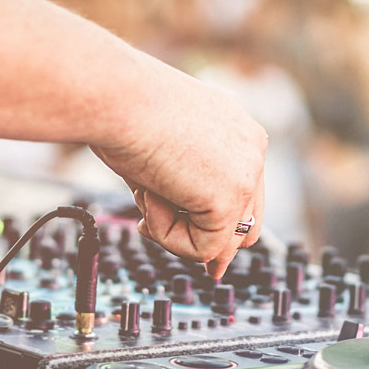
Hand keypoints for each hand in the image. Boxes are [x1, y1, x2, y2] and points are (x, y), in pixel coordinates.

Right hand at [92, 68, 266, 278]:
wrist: (116, 96)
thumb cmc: (124, 111)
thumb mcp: (163, 152)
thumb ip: (181, 188)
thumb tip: (185, 229)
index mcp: (237, 129)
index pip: (245, 191)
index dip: (224, 224)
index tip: (211, 255)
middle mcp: (251, 147)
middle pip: (248, 223)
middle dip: (220, 249)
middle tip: (208, 272)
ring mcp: (246, 174)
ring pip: (221, 240)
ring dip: (176, 231)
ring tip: (145, 196)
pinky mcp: (230, 199)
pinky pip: (203, 248)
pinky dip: (168, 235)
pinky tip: (149, 197)